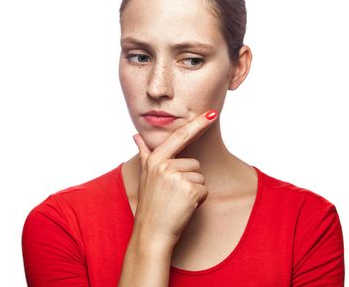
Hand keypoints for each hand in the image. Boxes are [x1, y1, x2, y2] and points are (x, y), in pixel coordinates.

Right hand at [131, 109, 218, 246]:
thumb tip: (136, 135)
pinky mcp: (189, 190)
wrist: (151, 233)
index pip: (180, 136)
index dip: (198, 124)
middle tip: (173, 195)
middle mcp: (164, 165)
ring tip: (177, 201)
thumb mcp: (145, 176)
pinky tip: (184, 207)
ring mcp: (176, 177)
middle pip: (194, 164)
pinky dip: (198, 200)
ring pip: (200, 177)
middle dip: (189, 179)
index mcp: (155, 159)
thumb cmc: (150, 205)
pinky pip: (204, 190)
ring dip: (194, 190)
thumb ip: (144, 153)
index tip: (213, 114)